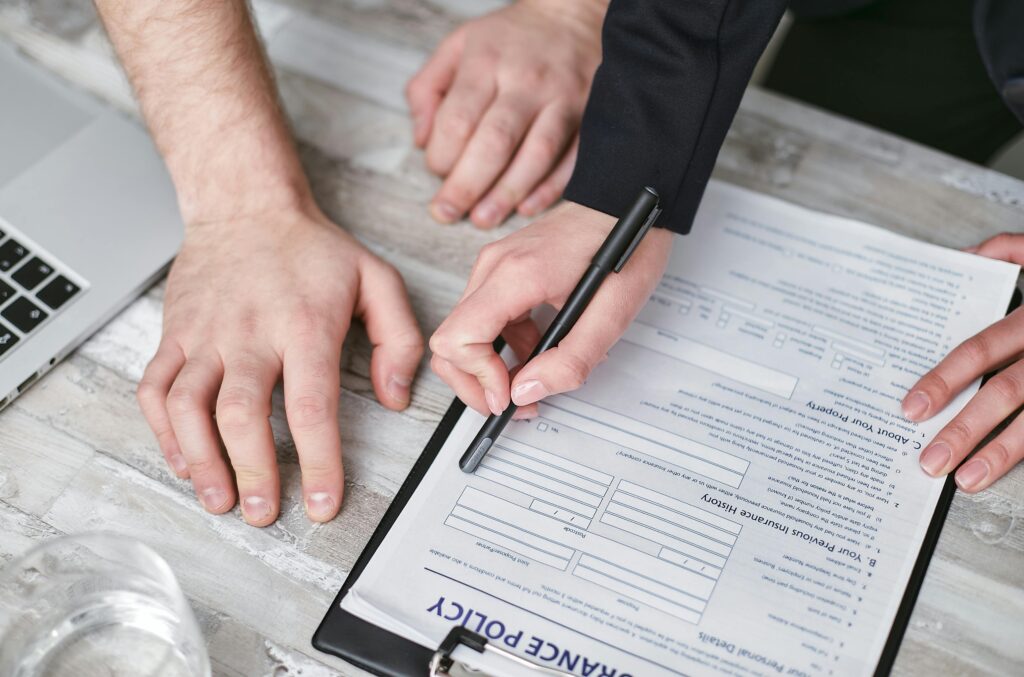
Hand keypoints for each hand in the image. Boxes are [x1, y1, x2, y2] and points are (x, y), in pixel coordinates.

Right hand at [137, 206, 422, 525]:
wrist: (246, 205)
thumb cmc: (312, 248)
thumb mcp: (377, 279)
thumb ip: (399, 339)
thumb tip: (394, 397)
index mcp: (304, 324)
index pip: (311, 406)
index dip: (319, 461)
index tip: (323, 503)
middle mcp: (249, 333)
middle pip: (242, 414)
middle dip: (253, 472)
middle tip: (266, 513)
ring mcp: (205, 335)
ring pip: (188, 406)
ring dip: (200, 461)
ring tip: (220, 500)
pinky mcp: (174, 334)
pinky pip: (154, 388)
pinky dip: (163, 432)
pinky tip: (182, 461)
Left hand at [406, 0, 604, 228]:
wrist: (570, 15)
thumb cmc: (508, 38)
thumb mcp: (456, 46)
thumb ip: (427, 89)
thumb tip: (421, 140)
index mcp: (486, 62)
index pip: (458, 119)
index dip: (441, 155)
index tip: (436, 171)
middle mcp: (525, 81)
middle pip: (494, 143)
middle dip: (467, 185)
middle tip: (448, 211)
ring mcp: (561, 100)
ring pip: (535, 156)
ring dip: (506, 195)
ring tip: (483, 218)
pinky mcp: (588, 117)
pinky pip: (571, 160)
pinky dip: (549, 189)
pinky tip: (525, 207)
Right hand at [430, 202, 671, 416]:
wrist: (627, 199)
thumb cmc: (626, 246)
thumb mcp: (612, 315)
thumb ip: (570, 360)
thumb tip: (525, 393)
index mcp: (515, 275)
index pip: (457, 339)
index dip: (478, 379)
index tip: (509, 397)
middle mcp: (493, 267)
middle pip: (449, 342)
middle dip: (476, 383)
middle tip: (514, 404)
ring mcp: (494, 266)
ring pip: (464, 333)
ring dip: (492, 367)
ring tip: (537, 379)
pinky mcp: (503, 270)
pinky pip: (485, 319)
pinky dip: (505, 346)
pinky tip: (541, 350)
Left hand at [904, 232, 1023, 492]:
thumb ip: (1009, 251)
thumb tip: (963, 258)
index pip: (981, 349)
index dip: (944, 379)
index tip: (911, 408)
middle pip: (1007, 391)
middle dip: (964, 429)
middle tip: (929, 461)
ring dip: (1002, 453)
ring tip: (966, 480)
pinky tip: (1006, 472)